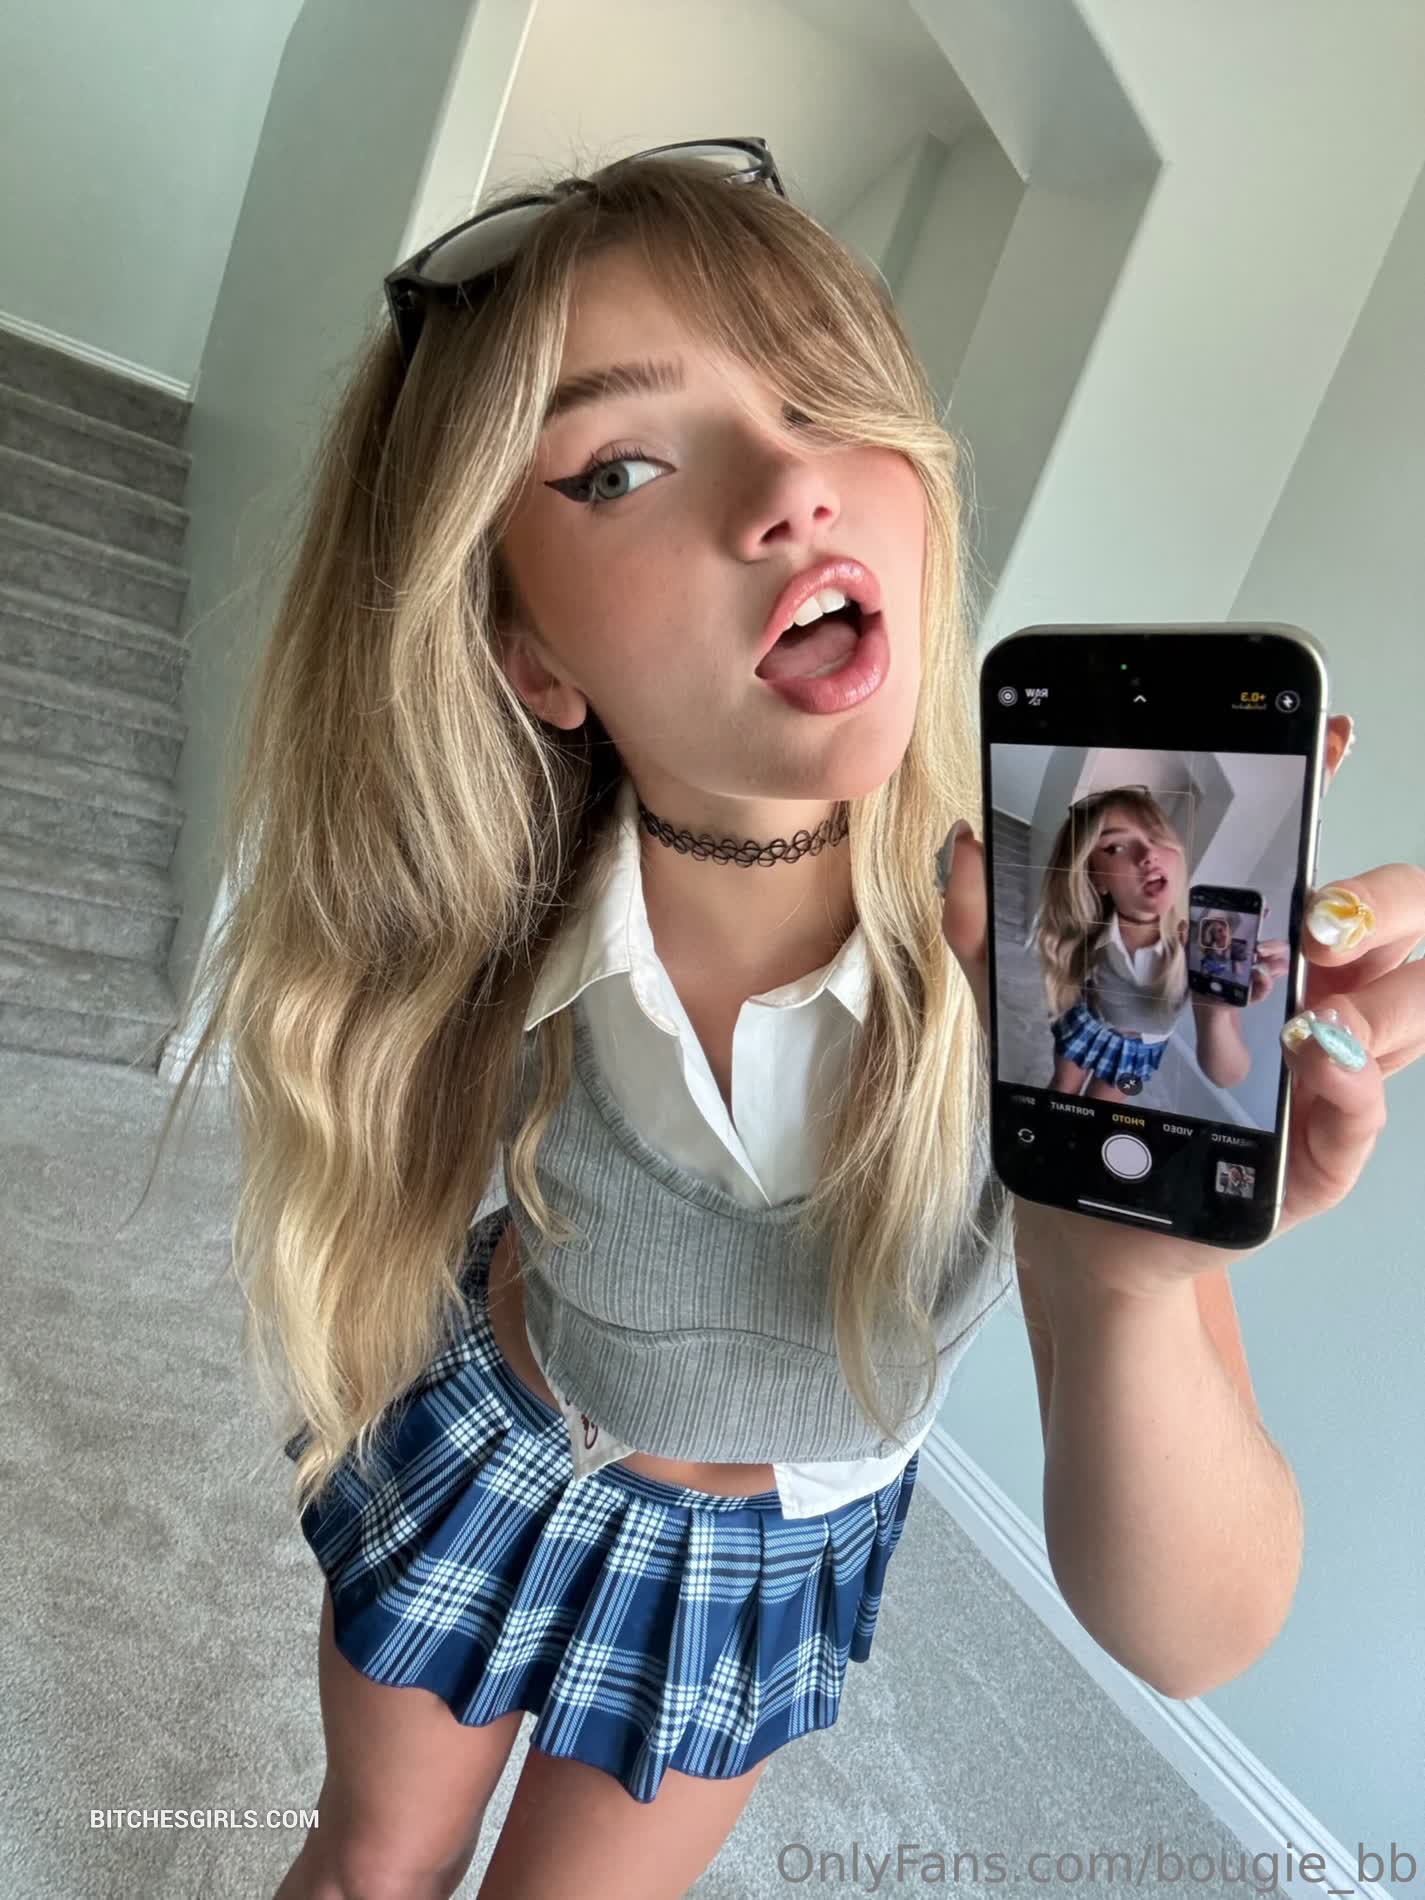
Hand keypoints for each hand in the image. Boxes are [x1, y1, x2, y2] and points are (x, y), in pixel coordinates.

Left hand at [938, 713, 1424, 1295]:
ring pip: (1406, 998)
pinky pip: (1368, 1107)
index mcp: (1240, 939)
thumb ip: (991, 932)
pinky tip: (1312, 1065)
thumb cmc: (1073, 1102)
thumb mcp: (1019, 1010)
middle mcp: (1301, 987)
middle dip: (1376, 901)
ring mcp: (1321, 1061)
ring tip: (1305, 1015)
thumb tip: (966, 844)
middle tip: (1316, 923)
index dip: (1324, 785)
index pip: (1303, 847)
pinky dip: (1352, 1086)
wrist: (1084, 1212)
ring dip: (1375, 1000)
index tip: (1329, 737)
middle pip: (1393, 910)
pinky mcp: (1320, 1143)